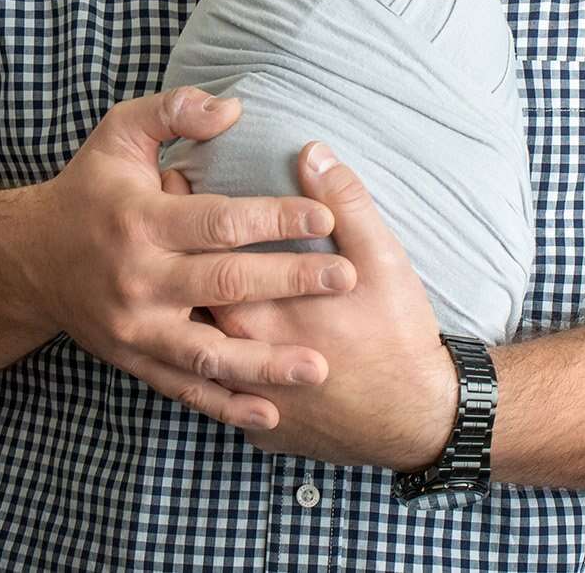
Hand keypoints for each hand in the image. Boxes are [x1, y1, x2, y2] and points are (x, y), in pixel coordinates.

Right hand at [13, 86, 356, 429]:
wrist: (30, 259)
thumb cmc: (90, 188)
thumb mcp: (120, 133)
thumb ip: (174, 111)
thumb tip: (234, 107)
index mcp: (141, 220)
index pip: (218, 221)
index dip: (274, 219)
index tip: (325, 218)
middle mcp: (138, 278)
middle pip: (225, 284)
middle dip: (290, 282)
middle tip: (345, 280)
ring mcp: (136, 327)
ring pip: (208, 352)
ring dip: (265, 363)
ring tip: (318, 366)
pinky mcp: (134, 359)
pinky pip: (184, 388)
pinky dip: (225, 406)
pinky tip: (269, 413)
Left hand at [179, 141, 459, 469]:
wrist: (417, 421)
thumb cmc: (399, 334)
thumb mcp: (383, 258)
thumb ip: (345, 203)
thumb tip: (312, 153)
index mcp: (260, 310)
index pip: (199, 256)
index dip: (181, 218)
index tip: (172, 182)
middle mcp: (241, 358)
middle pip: (187, 305)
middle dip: (172, 263)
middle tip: (167, 227)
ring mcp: (249, 401)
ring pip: (198, 357)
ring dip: (183, 319)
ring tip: (181, 283)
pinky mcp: (263, 432)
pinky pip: (226, 402)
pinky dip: (213, 372)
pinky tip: (215, 348)